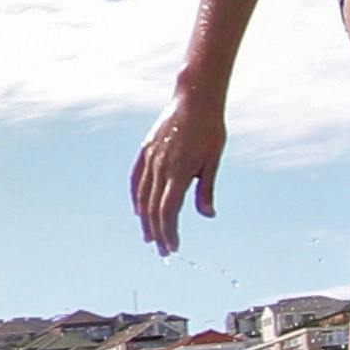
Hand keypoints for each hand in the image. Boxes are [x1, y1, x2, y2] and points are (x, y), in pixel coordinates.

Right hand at [129, 91, 224, 252]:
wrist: (194, 98)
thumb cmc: (210, 128)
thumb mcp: (213, 159)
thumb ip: (206, 189)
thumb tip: (208, 215)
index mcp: (178, 172)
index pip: (168, 211)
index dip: (169, 232)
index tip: (173, 248)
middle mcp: (160, 167)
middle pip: (153, 209)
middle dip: (157, 232)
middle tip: (163, 251)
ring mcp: (151, 158)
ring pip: (142, 196)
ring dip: (145, 220)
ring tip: (149, 237)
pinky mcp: (146, 149)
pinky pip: (136, 178)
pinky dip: (135, 197)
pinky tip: (138, 210)